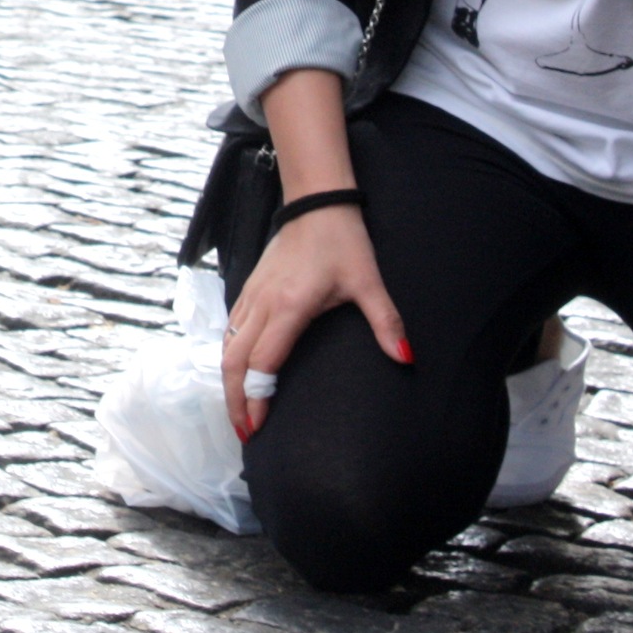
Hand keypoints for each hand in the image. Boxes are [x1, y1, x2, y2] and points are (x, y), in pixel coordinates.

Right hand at [221, 206, 409, 441]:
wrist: (317, 200)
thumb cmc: (342, 240)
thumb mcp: (368, 281)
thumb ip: (386, 322)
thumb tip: (406, 357)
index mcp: (290, 307)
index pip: (262, 363)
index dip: (256, 398)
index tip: (258, 427)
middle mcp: (264, 304)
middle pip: (234, 362)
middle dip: (235, 401)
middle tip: (243, 432)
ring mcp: (252, 294)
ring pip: (226, 345)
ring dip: (228, 381)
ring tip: (238, 410)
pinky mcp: (249, 287)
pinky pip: (230, 328)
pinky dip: (229, 356)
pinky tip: (237, 370)